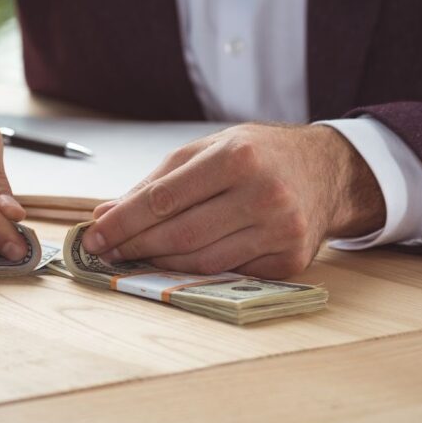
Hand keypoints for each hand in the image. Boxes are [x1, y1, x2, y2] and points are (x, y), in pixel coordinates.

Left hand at [82, 123, 385, 278]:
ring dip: (157, 263)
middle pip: (179, 234)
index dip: (123, 220)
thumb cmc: (260, 155)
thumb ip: (157, 181)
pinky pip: (227, 273)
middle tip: (105, 250)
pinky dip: (194, 270)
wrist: (326, 170)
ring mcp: (280, 231)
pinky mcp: (289, 261)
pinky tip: (173, 263)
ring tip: (132, 257)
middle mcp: (264, 194)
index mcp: (238, 157)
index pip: (164, 198)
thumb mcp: (208, 149)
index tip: (95, 232)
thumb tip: (107, 213)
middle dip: (133, 245)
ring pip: (200, 261)